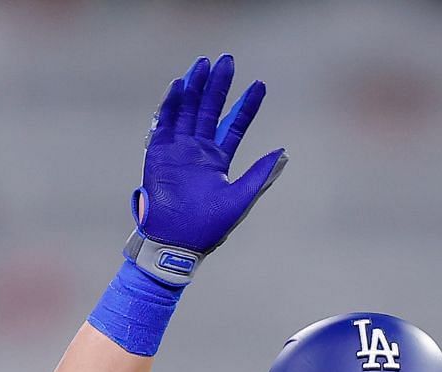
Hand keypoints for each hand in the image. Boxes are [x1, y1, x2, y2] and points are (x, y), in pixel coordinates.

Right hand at [136, 54, 286, 256]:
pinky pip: (164, 123)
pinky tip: (180, 85)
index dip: (247, 105)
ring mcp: (177, 149)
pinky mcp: (158, 152)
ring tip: (204, 64)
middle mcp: (198, 149)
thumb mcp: (242, 198)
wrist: (178, 242)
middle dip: (219, 85)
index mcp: (219, 159)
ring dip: (195, 87)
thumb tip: (283, 153)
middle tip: (227, 60)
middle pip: (210, 109)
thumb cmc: (209, 226)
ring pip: (187, 110)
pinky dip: (171, 104)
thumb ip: (261, 174)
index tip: (260, 85)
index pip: (235, 124)